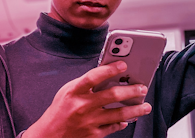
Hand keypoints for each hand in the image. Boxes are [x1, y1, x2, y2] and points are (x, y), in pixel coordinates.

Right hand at [23, 61, 151, 137]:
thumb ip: (86, 83)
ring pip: (118, 114)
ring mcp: (89, 122)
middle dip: (131, 90)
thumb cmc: (60, 110)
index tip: (123, 64)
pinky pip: (113, 127)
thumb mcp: (68, 91)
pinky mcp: (94, 135)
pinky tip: (128, 119)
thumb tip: (108, 74)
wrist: (49, 135)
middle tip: (142, 88)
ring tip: (145, 106)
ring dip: (135, 109)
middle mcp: (82, 106)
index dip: (110, 69)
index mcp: (74, 91)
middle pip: (112, 95)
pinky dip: (122, 122)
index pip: (94, 76)